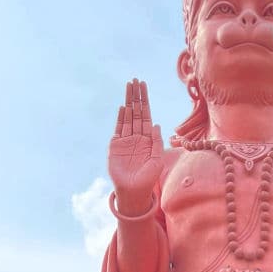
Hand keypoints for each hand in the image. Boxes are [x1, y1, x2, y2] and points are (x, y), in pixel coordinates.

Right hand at [108, 78, 164, 212]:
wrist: (133, 191)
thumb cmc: (148, 179)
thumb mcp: (157, 160)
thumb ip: (156, 143)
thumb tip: (156, 124)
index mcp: (147, 139)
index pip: (146, 115)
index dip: (145, 101)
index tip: (144, 86)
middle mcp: (136, 137)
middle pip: (136, 112)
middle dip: (136, 96)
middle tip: (135, 80)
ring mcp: (125, 140)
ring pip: (127, 116)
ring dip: (128, 101)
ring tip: (129, 86)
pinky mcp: (115, 146)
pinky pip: (119, 129)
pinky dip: (121, 117)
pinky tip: (124, 107)